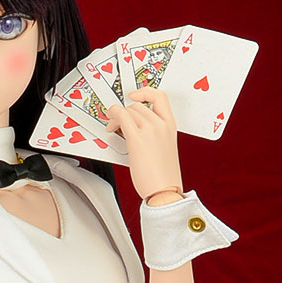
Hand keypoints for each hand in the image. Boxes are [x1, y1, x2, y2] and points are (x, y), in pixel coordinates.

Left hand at [104, 87, 181, 201]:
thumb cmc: (163, 176)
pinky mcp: (137, 138)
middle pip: (137, 106)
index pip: (160, 97)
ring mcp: (150, 130)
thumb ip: (152, 134)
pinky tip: (110, 125)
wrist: (165, 191)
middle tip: (117, 123)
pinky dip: (113, 117)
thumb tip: (133, 128)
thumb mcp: (164, 148)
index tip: (134, 95)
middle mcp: (161, 124)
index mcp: (170, 126)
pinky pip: (121, 116)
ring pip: (128, 110)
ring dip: (116, 117)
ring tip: (113, 128)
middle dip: (124, 112)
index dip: (145, 91)